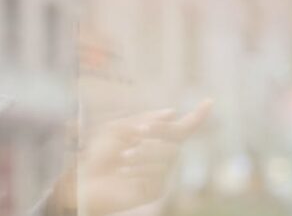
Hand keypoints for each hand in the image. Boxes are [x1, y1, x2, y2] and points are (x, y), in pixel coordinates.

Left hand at [63, 100, 212, 215]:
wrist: (81, 182)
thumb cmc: (96, 154)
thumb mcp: (117, 130)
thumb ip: (144, 121)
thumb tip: (172, 112)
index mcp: (154, 140)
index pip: (182, 127)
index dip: (197, 115)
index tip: (210, 101)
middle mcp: (162, 156)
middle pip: (176, 139)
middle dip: (157, 133)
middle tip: (137, 133)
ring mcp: (160, 174)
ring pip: (168, 158)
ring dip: (145, 154)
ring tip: (123, 158)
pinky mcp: (154, 190)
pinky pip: (159, 175)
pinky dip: (141, 171)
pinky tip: (124, 173)